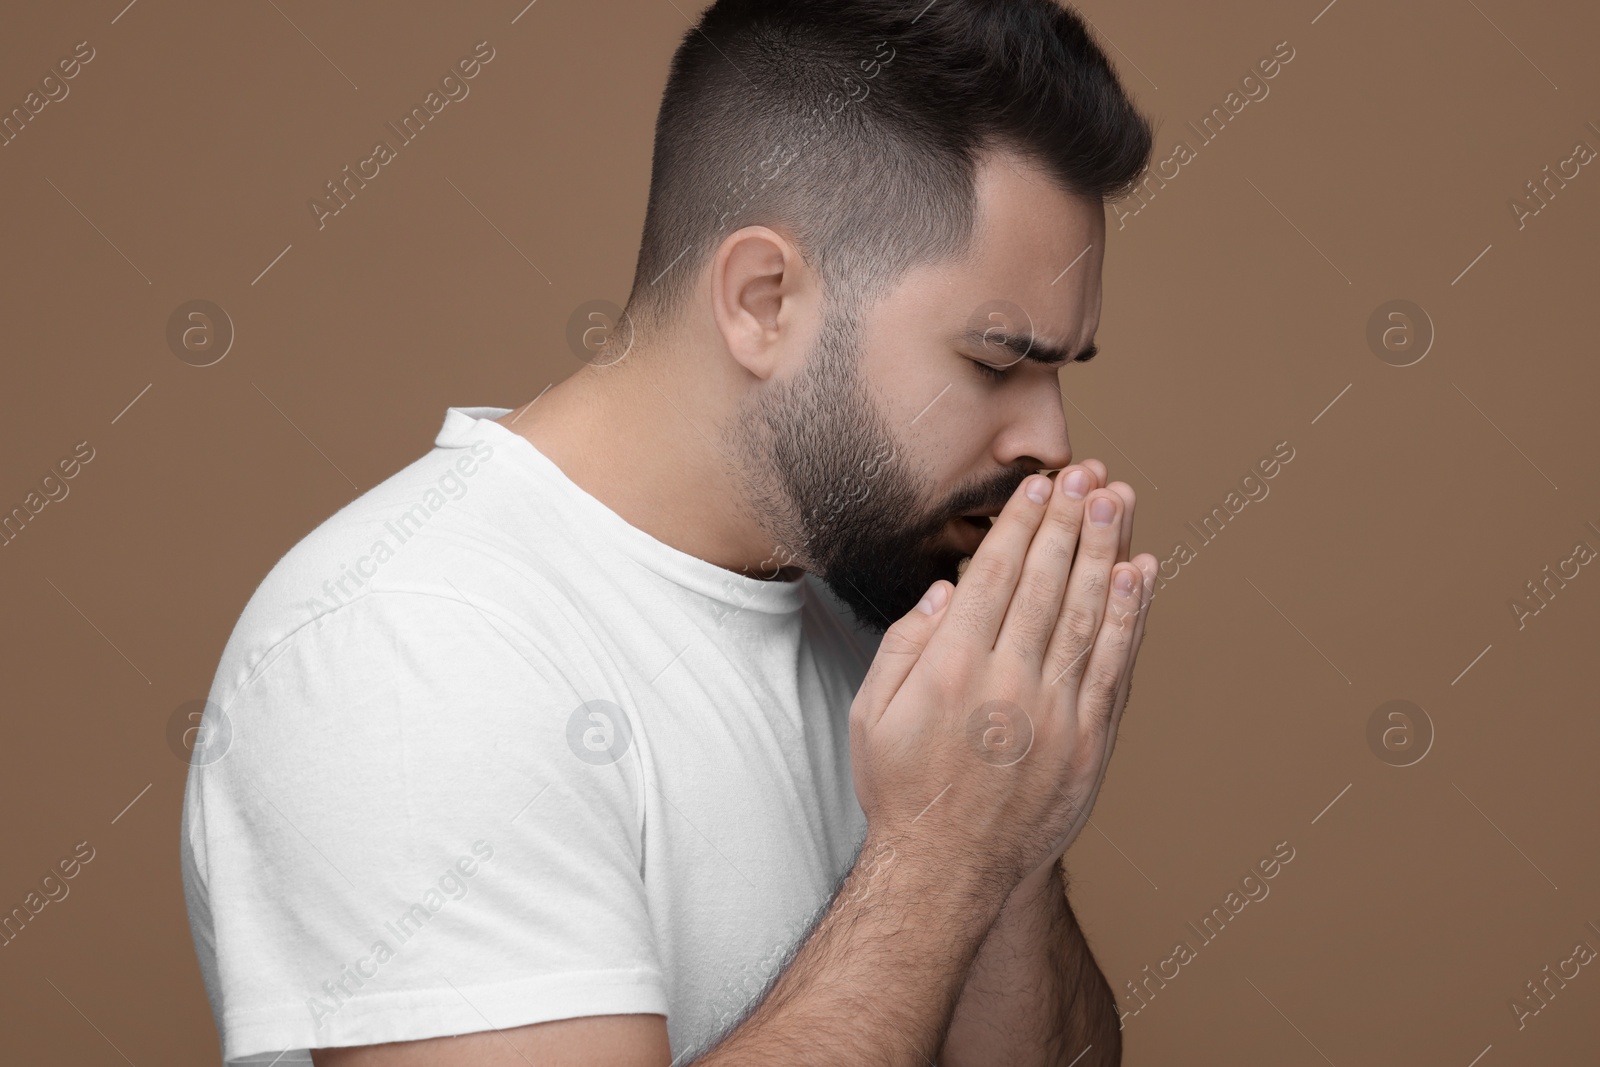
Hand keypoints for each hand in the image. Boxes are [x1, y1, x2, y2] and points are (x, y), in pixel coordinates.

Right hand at [849, 461, 1155, 894]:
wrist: (949, 869)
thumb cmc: (904, 788)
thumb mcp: (871, 714)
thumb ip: (904, 647)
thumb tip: (945, 592)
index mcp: (952, 670)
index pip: (995, 577)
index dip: (1021, 526)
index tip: (1040, 487)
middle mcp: (1008, 684)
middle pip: (1047, 583)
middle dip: (1070, 522)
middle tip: (1090, 475)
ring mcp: (1056, 714)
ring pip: (1088, 614)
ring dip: (1107, 551)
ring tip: (1121, 501)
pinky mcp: (1089, 742)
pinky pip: (1116, 666)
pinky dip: (1131, 617)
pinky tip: (1140, 575)